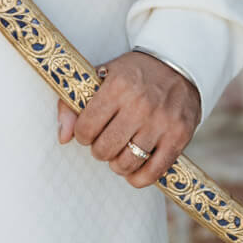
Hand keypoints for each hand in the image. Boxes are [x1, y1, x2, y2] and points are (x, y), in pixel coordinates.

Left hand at [56, 51, 201, 188]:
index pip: (86, 127)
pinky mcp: (178, 137)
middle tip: (105, 142)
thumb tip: (63, 138)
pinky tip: (134, 170)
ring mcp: (160, 122)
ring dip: (118, 164)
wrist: (178, 64)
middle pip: (105, 148)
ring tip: (120, 153)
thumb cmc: (135, 73)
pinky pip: (154, 172)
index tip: (89, 131)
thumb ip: (74, 104)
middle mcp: (139, 104)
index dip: (83, 134)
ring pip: (127, 163)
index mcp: (117, 86)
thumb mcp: (103, 76)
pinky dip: (139, 178)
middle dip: (100, 150)